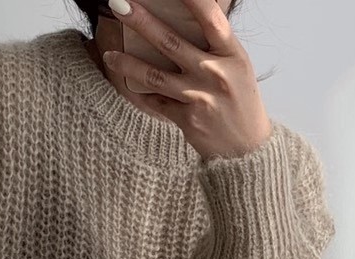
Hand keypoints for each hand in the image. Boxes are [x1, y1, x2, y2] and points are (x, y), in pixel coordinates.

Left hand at [101, 0, 272, 160]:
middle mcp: (215, 73)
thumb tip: (186, 18)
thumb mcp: (237, 66)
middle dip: (141, 21)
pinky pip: (157, 102)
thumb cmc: (240, 101)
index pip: (210, 18)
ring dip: (127, 63)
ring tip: (108, 54)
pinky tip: (126, 83)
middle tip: (118, 4)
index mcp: (232, 54)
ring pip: (154, 75)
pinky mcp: (188, 119)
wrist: (246, 148)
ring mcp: (200, 97)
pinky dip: (140, 93)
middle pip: (170, 42)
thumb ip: (215, 44)